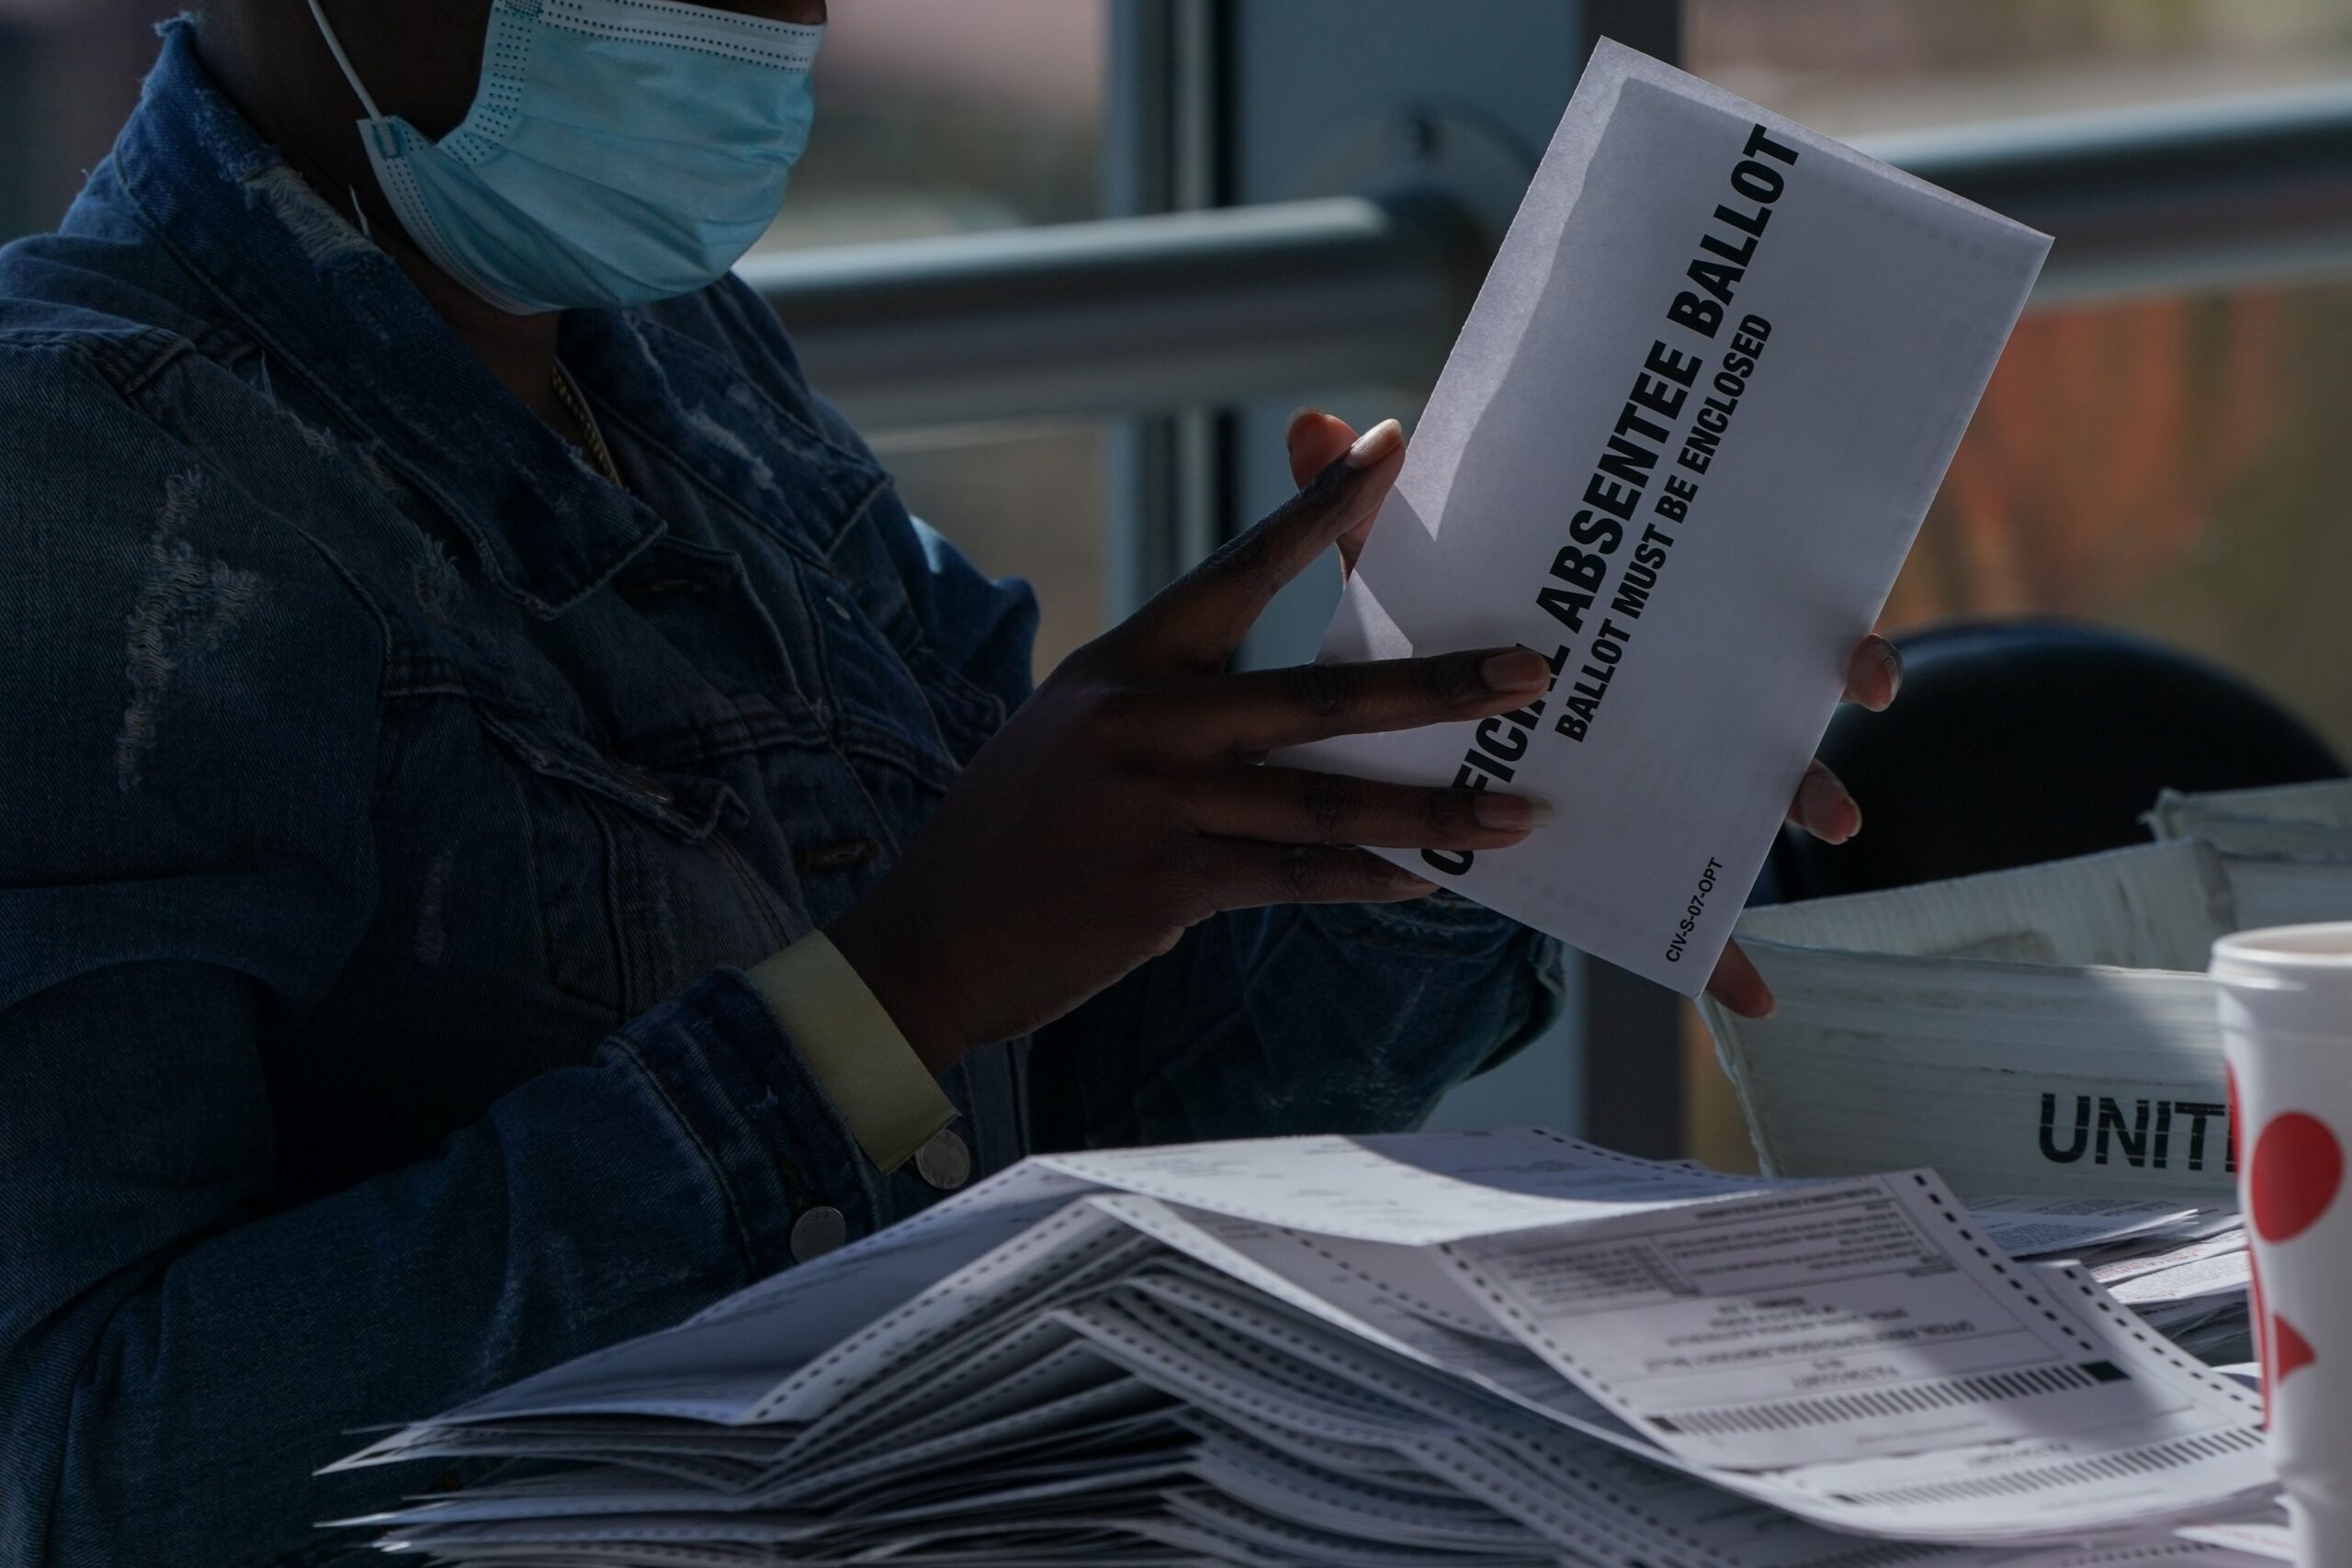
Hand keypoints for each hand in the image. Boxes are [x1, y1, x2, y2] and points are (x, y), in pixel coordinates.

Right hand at [830, 416, 1553, 1071]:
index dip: (1319, 509)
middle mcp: (1144, 722)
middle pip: (1314, 696)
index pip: (1238, 567)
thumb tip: (1289, 706)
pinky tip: (1436, 879)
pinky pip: (1296, 879)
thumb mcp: (1077, 729)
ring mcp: (1157, 805)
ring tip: (1521, 807)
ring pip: (1324, 802)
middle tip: (1529, 668)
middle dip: (1432, 684)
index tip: (1392, 447)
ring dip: (1433, 807)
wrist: (933, 937)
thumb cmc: (1019, 829)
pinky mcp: (1168, 885)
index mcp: (1125, 663)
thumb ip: (1170, 702)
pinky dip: (1371, 879)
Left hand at [1280, 410, 1900, 1023]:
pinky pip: (1687, 918)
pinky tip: (1750, 1005)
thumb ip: (1365, 512)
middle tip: (1863, 697)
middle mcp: (1674, 694)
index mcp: (1642, 622)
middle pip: (1778, 695)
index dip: (1819, 619)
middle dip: (1834, 695)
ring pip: (1756, 793)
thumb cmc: (1432, 636)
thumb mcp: (1403, 581)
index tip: (1854, 642)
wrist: (1419, 740)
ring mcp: (1663, 774)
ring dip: (1804, 803)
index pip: (1747, 604)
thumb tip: (1309, 425)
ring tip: (1825, 822)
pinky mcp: (1629, 851)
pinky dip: (1717, 960)